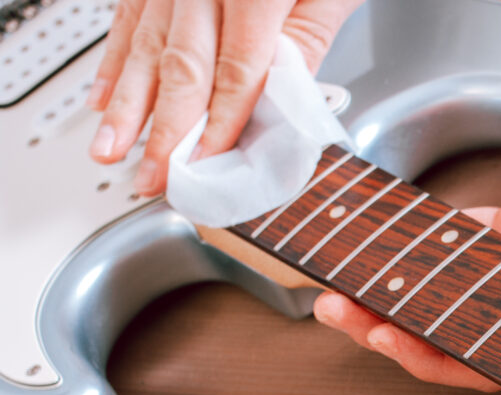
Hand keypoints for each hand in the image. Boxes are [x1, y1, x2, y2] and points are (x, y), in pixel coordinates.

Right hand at [87, 0, 361, 195]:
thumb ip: (305, 41)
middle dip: (164, 131)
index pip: (237, 72)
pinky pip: (131, 18)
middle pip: (182, 66)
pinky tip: (104, 96)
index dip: (222, 126)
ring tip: (110, 148)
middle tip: (150, 178)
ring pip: (145, 44)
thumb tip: (278, 103)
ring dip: (125, 104)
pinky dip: (116, 61)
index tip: (207, 167)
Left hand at [315, 83, 500, 390]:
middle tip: (342, 312)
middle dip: (400, 332)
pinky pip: (466, 248)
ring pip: (456, 300)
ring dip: (402, 297)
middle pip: (465, 338)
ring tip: (345, 285)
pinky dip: (428, 249)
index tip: (399, 342)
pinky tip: (393, 247)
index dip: (449, 359)